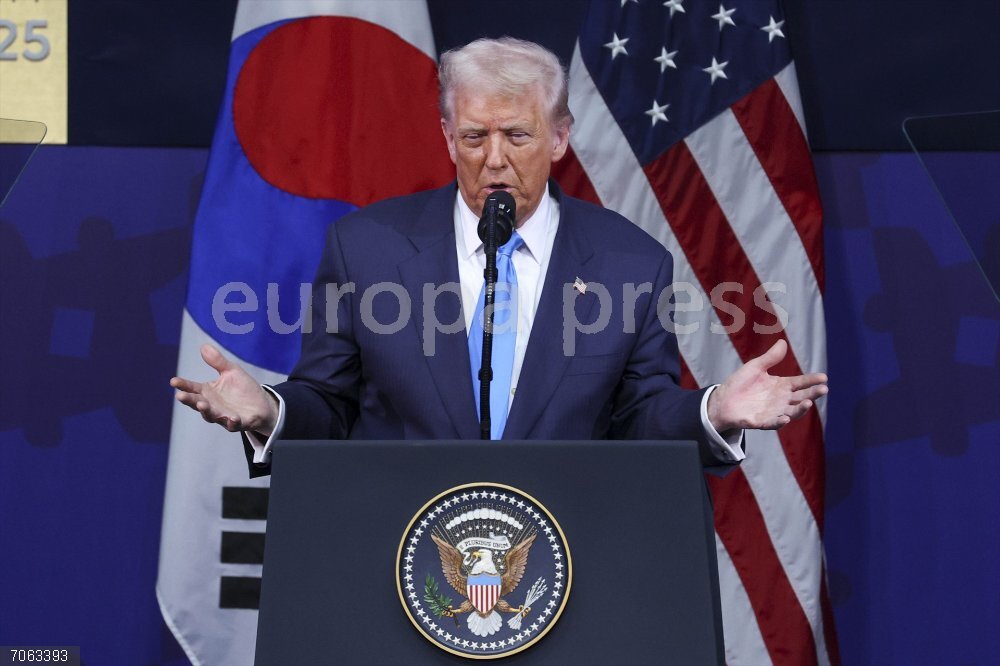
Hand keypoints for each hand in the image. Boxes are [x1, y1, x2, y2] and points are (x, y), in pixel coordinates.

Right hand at [170, 344, 279, 435]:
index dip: (183, 385)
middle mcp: (212, 405)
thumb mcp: (232, 371)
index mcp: (208, 392)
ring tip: (202, 405)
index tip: (173, 381)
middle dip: (189, 400)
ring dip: (206, 411)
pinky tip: (232, 418)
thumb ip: (218, 361)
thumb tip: (204, 346)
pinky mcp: (237, 423)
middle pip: (197, 403)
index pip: (192, 388)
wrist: (263, 404)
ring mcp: (223, 416)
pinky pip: (233, 425)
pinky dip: (231, 422)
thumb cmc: (243, 388)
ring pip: (211, 415)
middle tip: (180, 396)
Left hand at [707, 340, 827, 432]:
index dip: (811, 380)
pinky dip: (779, 422)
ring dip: (800, 409)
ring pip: (792, 412)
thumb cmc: (740, 383)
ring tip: (807, 402)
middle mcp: (781, 400)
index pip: (800, 383)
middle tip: (823, 389)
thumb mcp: (755, 367)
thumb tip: (783, 342)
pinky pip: (772, 423)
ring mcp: (773, 412)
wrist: (722, 400)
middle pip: (800, 397)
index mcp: (781, 386)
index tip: (823, 377)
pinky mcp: (761, 422)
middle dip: (812, 394)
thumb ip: (770, 358)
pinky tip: (786, 418)